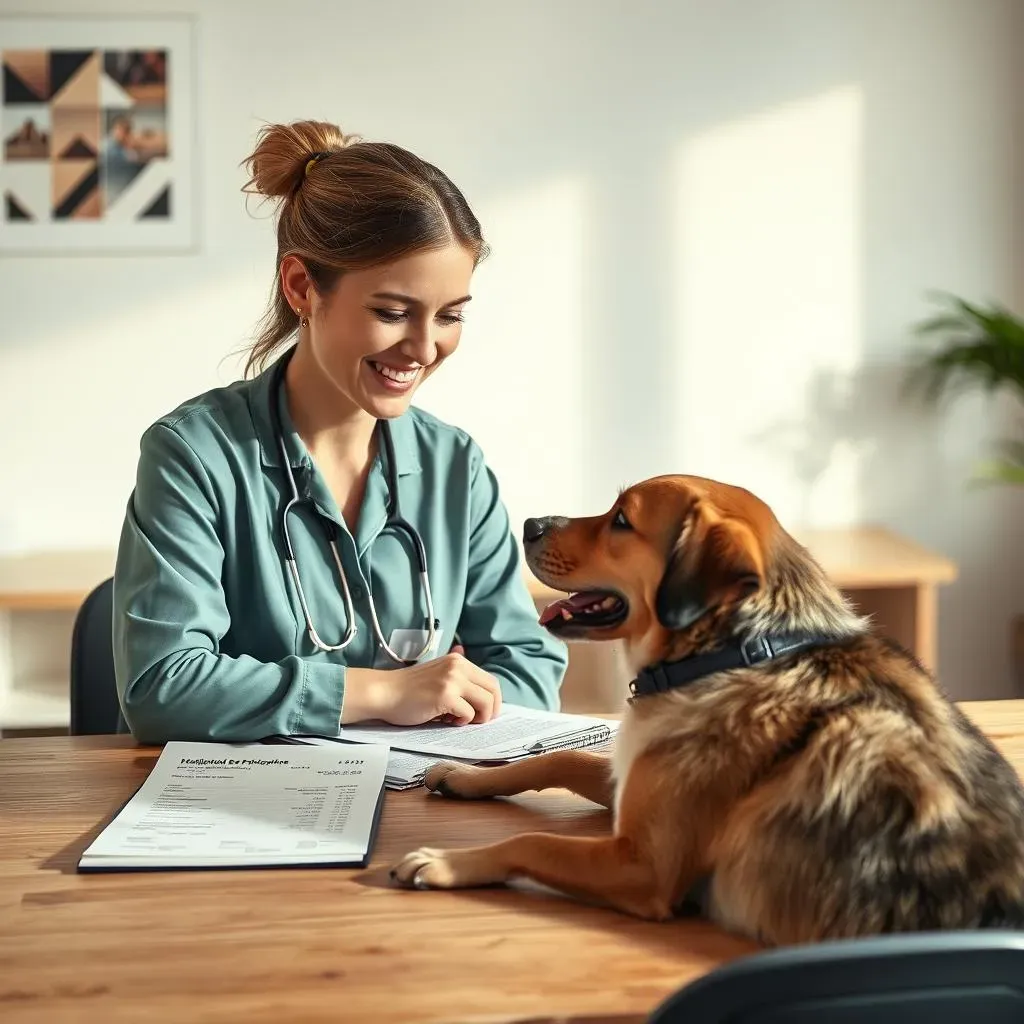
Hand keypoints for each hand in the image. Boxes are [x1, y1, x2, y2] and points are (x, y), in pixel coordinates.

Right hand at [342, 646, 502, 726]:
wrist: (384, 693)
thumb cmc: (408, 689)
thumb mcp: (437, 674)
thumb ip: (457, 676)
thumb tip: (481, 688)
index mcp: (458, 660)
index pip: (490, 680)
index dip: (492, 699)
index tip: (483, 713)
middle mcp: (458, 666)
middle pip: (493, 690)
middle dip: (490, 710)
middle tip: (478, 721)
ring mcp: (452, 680)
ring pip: (485, 702)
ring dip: (477, 717)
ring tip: (458, 720)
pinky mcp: (445, 696)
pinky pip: (468, 714)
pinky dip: (461, 722)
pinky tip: (446, 721)